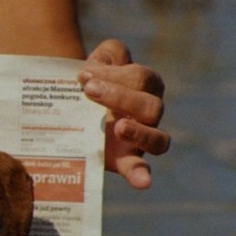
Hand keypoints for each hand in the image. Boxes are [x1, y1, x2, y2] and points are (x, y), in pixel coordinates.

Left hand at [78, 39, 169, 189]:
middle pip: (152, 106)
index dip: (115, 74)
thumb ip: (110, 53)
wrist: (76, 103)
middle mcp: (149, 113)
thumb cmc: (94, 78)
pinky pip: (140, 169)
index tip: (84, 76)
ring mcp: (141, 138)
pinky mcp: (125, 159)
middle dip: (121, 96)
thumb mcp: (101, 59)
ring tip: (118, 127)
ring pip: (159, 140)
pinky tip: (142, 182)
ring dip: (140, 134)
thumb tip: (99, 70)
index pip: (141, 78)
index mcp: (146, 85)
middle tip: (88, 90)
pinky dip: (142, 175)